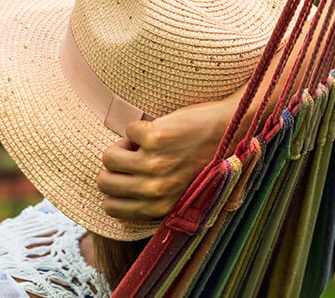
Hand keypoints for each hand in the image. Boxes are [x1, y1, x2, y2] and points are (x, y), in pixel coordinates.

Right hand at [98, 101, 231, 220]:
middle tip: (134, 157)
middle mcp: (155, 190)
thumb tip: (114, 201)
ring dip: (124, 146)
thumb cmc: (205, 162)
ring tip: (145, 144)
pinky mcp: (155, 138)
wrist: (231, 131)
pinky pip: (128, 131)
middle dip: (114, 167)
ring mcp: (154, 164)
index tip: (128, 177)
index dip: (115, 189)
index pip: (111, 208)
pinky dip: (140, 127)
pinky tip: (160, 130)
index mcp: (159, 208)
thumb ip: (152, 202)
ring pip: (109, 157)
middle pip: (104, 182)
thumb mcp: (180, 193)